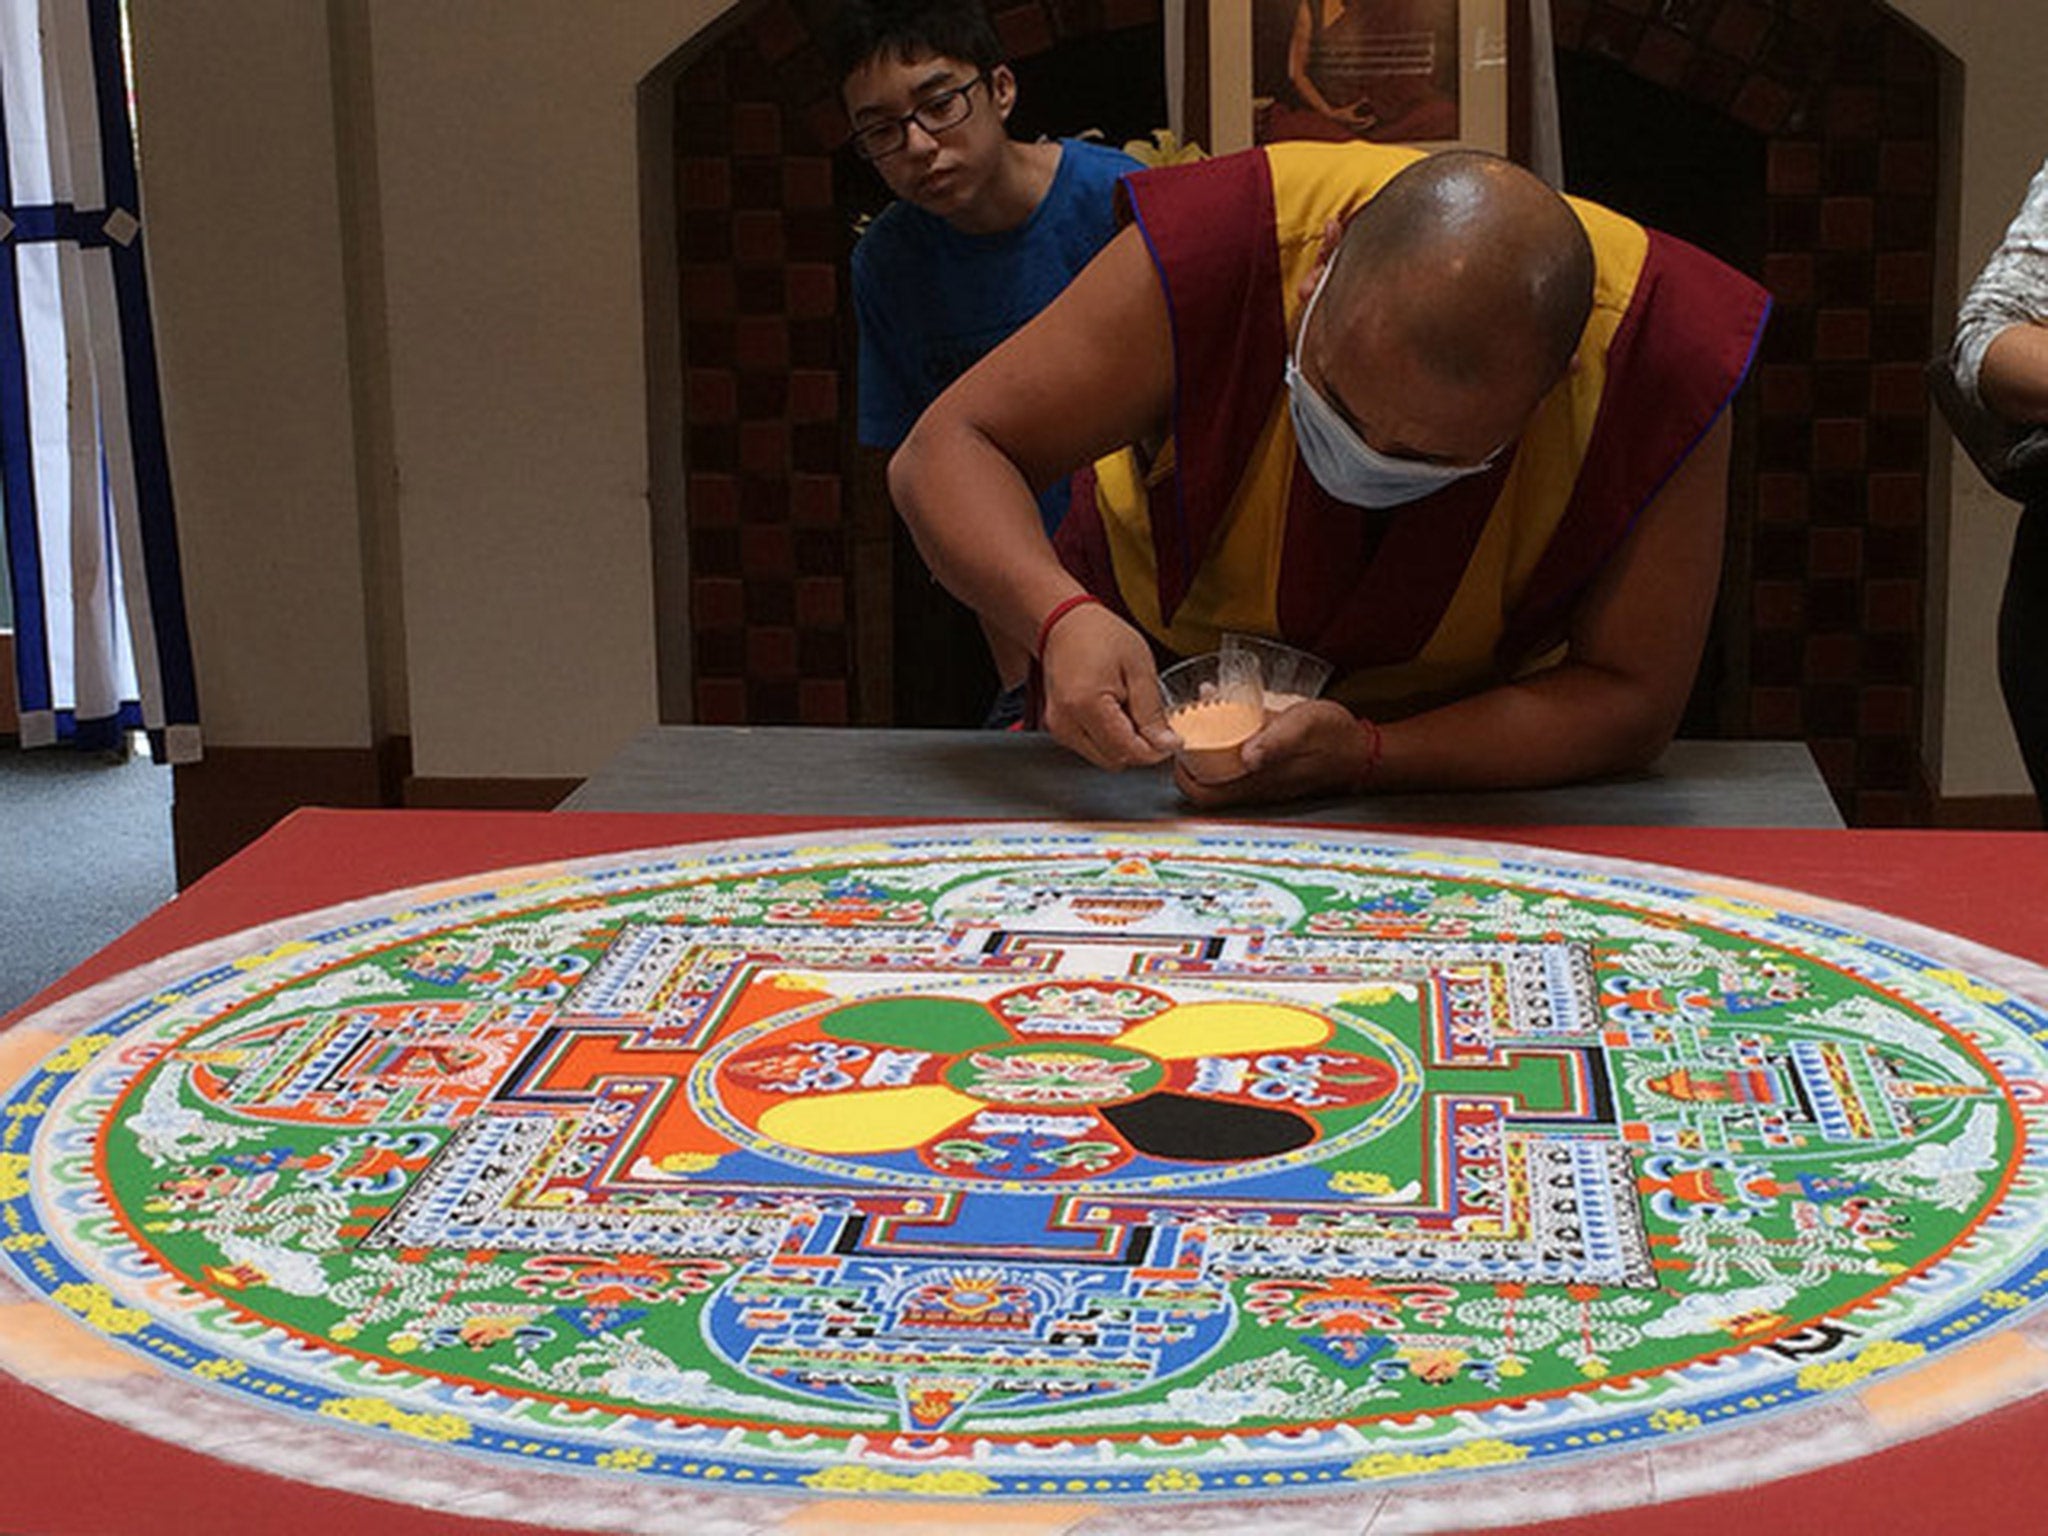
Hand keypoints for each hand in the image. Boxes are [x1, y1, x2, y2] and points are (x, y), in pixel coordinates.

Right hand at [1039, 603, 1178, 769]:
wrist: (1065, 624)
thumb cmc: (1100, 636)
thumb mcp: (1138, 668)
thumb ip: (1152, 712)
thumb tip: (1166, 744)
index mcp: (1086, 705)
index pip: (1128, 751)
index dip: (1155, 751)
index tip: (1171, 739)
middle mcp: (1066, 722)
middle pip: (1115, 760)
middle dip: (1139, 747)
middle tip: (1151, 718)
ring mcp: (1059, 728)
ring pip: (1104, 758)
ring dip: (1124, 744)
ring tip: (1128, 709)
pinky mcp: (1058, 729)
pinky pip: (1092, 748)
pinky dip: (1109, 738)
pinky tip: (1113, 712)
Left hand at [1175, 700, 1374, 807]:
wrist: (1363, 750)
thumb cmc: (1335, 736)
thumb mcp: (1305, 726)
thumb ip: (1276, 740)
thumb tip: (1248, 756)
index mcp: (1257, 780)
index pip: (1204, 793)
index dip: (1182, 774)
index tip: (1179, 745)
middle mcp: (1255, 786)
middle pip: (1206, 786)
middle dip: (1188, 762)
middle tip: (1184, 732)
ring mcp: (1262, 781)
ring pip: (1220, 776)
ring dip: (1206, 754)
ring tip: (1201, 723)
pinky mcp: (1270, 772)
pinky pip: (1238, 765)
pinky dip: (1226, 747)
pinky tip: (1230, 720)